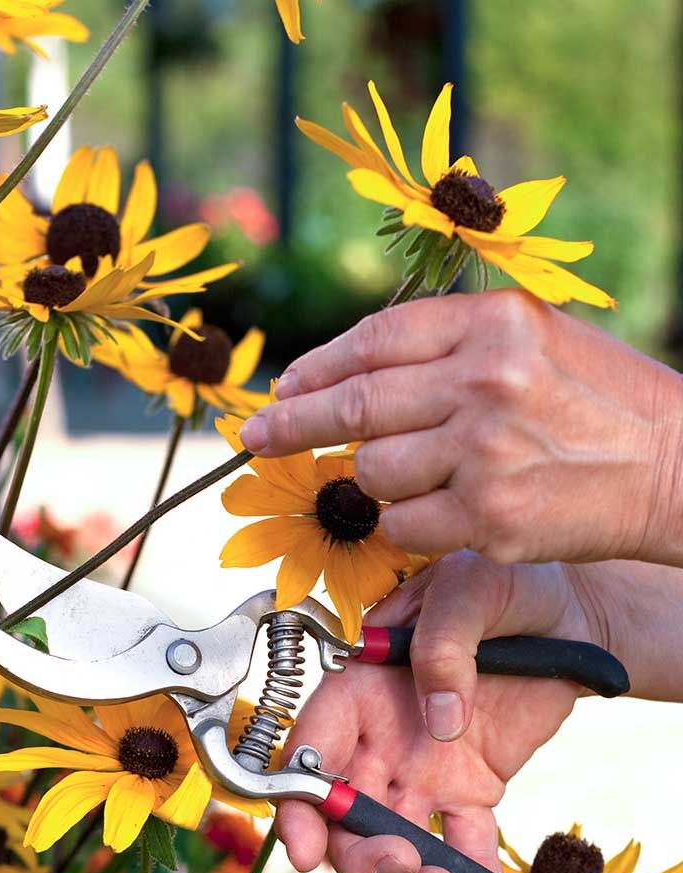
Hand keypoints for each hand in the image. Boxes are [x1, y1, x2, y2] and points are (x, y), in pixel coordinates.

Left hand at [240, 290, 682, 565]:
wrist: (673, 465)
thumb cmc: (601, 401)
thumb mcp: (536, 338)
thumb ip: (450, 343)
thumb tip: (351, 369)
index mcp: (492, 323)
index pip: (372, 340)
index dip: (313, 368)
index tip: (280, 389)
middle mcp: (483, 381)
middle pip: (353, 407)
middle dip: (291, 425)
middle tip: (255, 439)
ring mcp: (484, 451)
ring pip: (372, 471)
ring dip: (375, 481)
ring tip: (418, 477)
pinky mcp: (488, 517)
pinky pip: (402, 525)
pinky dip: (405, 524)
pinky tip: (439, 513)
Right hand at [277, 551, 607, 872]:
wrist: (569, 616)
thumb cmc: (503, 584)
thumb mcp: (469, 588)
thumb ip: (442, 643)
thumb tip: (439, 724)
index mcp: (357, 687)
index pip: (307, 752)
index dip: (294, 805)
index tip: (303, 848)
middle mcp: (377, 739)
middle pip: (343, 818)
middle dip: (358, 855)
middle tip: (404, 863)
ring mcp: (421, 773)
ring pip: (393, 845)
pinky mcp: (469, 794)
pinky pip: (465, 850)